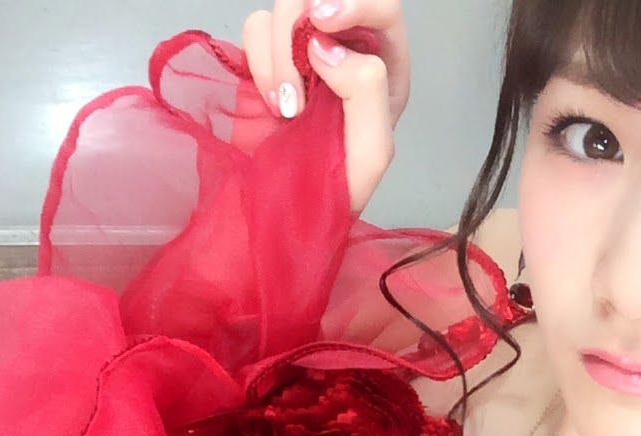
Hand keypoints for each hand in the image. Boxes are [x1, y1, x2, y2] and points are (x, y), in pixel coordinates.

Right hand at [242, 0, 410, 216]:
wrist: (292, 209)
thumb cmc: (338, 185)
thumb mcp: (371, 150)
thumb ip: (365, 90)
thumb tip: (324, 46)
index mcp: (385, 61)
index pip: (381, 5)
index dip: (353, 2)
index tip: (324, 24)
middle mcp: (347, 44)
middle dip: (305, 21)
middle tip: (301, 69)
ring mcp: (305, 47)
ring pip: (286, 6)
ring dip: (280, 54)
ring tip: (288, 108)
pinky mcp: (269, 57)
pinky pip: (256, 28)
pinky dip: (259, 60)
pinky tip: (273, 102)